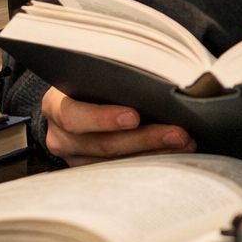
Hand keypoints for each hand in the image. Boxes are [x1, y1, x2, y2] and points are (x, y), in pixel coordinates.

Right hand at [40, 86, 195, 165]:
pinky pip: (123, 173)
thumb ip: (112, 71)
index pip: (73, 116)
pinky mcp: (93, 174)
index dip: (103, 118)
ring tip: (185, 143)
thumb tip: (155, 68)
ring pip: (117, 164)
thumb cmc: (88, 82)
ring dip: (156, 153)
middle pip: (103, 144)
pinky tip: (176, 153)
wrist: (72, 106)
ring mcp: (77, 160)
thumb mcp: (90, 72)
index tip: (134, 116)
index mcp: (56, 107)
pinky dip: (152, 162)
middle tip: (178, 133)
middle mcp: (62, 138)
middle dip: (145, 139)